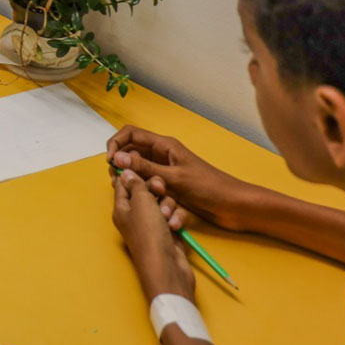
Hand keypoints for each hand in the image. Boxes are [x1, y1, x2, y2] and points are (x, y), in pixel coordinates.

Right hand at [108, 126, 256, 231]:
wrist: (234, 206)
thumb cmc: (208, 187)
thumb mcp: (174, 178)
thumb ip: (144, 168)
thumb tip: (116, 159)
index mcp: (163, 145)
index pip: (130, 134)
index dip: (115, 144)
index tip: (110, 163)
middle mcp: (161, 156)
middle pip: (130, 154)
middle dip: (123, 168)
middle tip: (120, 184)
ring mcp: (165, 172)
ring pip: (139, 174)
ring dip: (138, 186)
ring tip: (141, 198)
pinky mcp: (169, 189)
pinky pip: (151, 189)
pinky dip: (151, 198)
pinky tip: (158, 210)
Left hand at [113, 169, 196, 301]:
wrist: (167, 267)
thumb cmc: (149, 233)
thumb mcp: (141, 202)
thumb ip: (135, 184)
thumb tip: (125, 171)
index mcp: (122, 207)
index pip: (122, 184)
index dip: (130, 172)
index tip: (138, 159)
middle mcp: (136, 215)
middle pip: (146, 190)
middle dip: (156, 188)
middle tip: (159, 190)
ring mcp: (153, 224)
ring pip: (163, 201)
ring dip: (168, 206)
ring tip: (167, 217)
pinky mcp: (169, 231)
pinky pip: (174, 215)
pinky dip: (176, 219)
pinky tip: (175, 227)